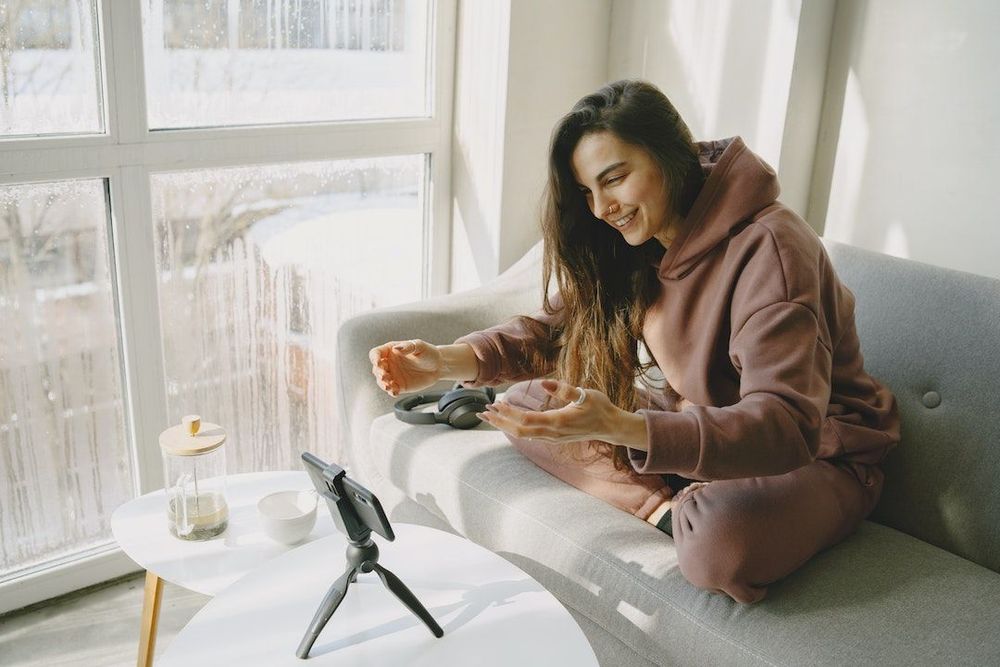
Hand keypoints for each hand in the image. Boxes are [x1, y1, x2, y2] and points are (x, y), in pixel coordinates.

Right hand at [368, 339, 443, 396]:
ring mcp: (393, 375)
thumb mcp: (419, 346)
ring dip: (383, 384)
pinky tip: (394, 392)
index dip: (374, 358)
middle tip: (384, 375)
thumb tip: (397, 348)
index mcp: (391, 351)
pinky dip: (391, 391)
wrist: (438, 366)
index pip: (376, 353)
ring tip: (388, 386)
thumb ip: (408, 346)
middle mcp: (390, 363)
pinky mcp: (399, 385)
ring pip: (381, 381)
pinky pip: (391, 390)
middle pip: (376, 368)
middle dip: (379, 373)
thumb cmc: (428, 353)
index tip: (378, 362)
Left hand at [479, 379, 627, 443]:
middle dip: (500, 421)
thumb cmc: (600, 407)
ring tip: (489, 416)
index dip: (509, 413)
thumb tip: (544, 382)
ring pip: (523, 434)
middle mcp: (552, 433)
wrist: (611, 427)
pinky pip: (529, 434)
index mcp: (558, 422)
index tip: (496, 404)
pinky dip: (515, 427)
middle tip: (483, 411)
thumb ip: (565, 389)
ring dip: (505, 425)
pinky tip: (507, 421)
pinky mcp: (554, 437)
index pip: (527, 419)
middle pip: (519, 430)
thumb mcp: (585, 394)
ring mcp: (552, 437)